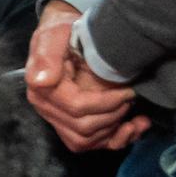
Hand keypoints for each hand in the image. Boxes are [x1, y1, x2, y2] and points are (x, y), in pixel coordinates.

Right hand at [22, 3, 144, 146]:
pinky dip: (116, 140)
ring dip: (116, 131)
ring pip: (87, 141)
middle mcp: (47, 109)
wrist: (65, 35)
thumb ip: (47, 54)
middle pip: (83, 128)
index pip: (76, 107)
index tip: (127, 90)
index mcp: (41, 89)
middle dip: (114, 115)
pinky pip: (91, 145)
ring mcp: (58, 120)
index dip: (106, 103)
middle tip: (130, 96)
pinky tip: (133, 127)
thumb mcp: (55, 34)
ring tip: (135, 113)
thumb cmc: (63, 32)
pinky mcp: (71, 126)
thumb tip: (41, 81)